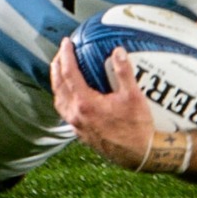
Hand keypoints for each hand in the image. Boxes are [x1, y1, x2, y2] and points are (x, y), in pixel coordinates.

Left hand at [49, 39, 157, 169]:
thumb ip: (124, 72)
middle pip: (58, 87)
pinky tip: (72, 95)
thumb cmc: (137, 127)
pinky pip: (65, 112)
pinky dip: (63, 98)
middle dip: (57, 67)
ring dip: (57, 83)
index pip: (69, 74)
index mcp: (85, 104)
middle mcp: (76, 115)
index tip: (67, 42)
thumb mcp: (133, 96)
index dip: (66, 56)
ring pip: (59, 101)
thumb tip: (118, 51)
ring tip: (61, 71)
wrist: (139, 155)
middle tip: (61, 52)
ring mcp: (77, 126)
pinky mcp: (81, 134)